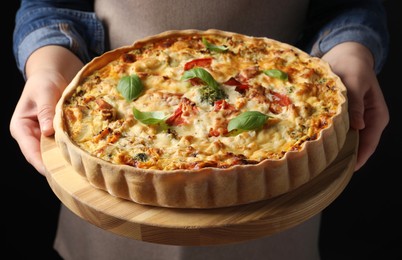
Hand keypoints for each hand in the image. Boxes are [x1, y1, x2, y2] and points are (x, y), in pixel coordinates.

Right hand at [9, 46, 82, 174]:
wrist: (52, 75)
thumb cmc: (44, 82)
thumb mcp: (44, 93)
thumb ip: (45, 111)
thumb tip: (47, 131)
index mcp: (21, 128)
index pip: (30, 151)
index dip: (42, 163)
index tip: (55, 172)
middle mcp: (31, 136)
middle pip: (42, 157)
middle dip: (57, 166)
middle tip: (74, 175)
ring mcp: (44, 136)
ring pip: (54, 154)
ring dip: (66, 160)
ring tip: (81, 170)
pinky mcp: (56, 135)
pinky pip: (63, 146)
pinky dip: (71, 151)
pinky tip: (84, 157)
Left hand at [322, 42, 388, 170]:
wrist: (345, 56)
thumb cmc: (354, 67)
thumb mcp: (356, 81)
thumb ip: (355, 102)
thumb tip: (358, 125)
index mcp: (377, 117)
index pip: (369, 144)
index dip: (358, 158)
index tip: (344, 170)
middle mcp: (366, 122)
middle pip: (356, 146)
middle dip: (342, 158)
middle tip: (324, 170)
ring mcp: (353, 120)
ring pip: (344, 141)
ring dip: (332, 148)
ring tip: (317, 161)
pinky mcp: (341, 117)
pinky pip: (335, 132)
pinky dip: (326, 137)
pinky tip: (313, 144)